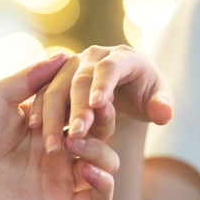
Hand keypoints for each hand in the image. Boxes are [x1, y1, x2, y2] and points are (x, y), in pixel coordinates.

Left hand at [0, 53, 118, 199]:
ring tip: (73, 143)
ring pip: (107, 163)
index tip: (92, 90)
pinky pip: (100, 197)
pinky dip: (105, 182)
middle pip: (101, 133)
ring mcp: (60, 177)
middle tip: (90, 115)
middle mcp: (57, 149)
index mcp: (44, 123)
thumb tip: (65, 54)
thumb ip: (31, 77)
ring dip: (101, 150)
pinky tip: (86, 170)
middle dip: (102, 121)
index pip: (82, 108)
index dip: (92, 99)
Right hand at [31, 45, 173, 152]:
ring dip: (54, 116)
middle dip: (78, 108)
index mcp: (123, 57)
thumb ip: (162, 106)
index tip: (98, 106)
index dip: (103, 84)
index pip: (111, 68)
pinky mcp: (56, 77)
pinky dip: (39, 110)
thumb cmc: (143, 92)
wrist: (124, 85)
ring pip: (57, 87)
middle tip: (77, 134)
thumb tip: (163, 113)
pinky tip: (36, 129)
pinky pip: (43, 92)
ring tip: (55, 144)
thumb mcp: (157, 98)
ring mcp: (72, 65)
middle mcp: (94, 56)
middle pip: (81, 80)